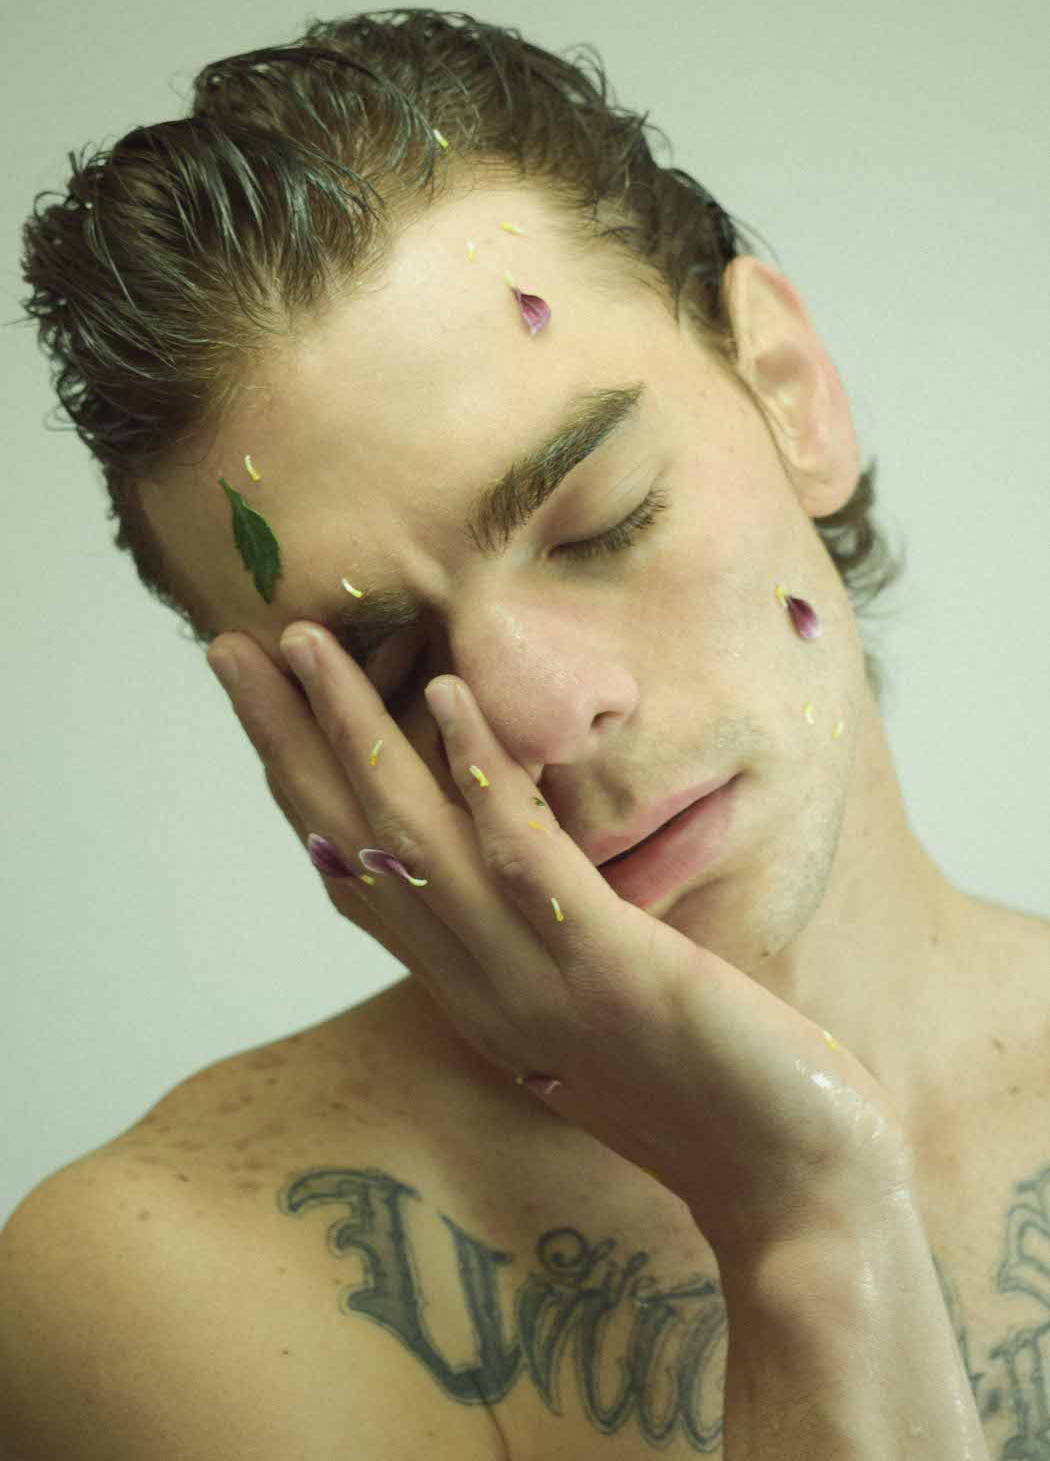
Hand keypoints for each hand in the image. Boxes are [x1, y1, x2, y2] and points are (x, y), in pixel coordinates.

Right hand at [208, 623, 912, 1263]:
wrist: (794, 1193)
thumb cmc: (711, 1098)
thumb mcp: (596, 1018)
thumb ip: (543, 951)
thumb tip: (526, 877)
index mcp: (472, 995)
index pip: (357, 879)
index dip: (299, 790)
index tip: (263, 710)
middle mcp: (480, 987)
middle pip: (355, 846)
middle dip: (288, 742)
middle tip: (233, 651)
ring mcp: (536, 980)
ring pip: (415, 837)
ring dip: (355, 732)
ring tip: (309, 644)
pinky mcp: (609, 967)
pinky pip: (524, 855)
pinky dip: (480, 769)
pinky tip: (451, 692)